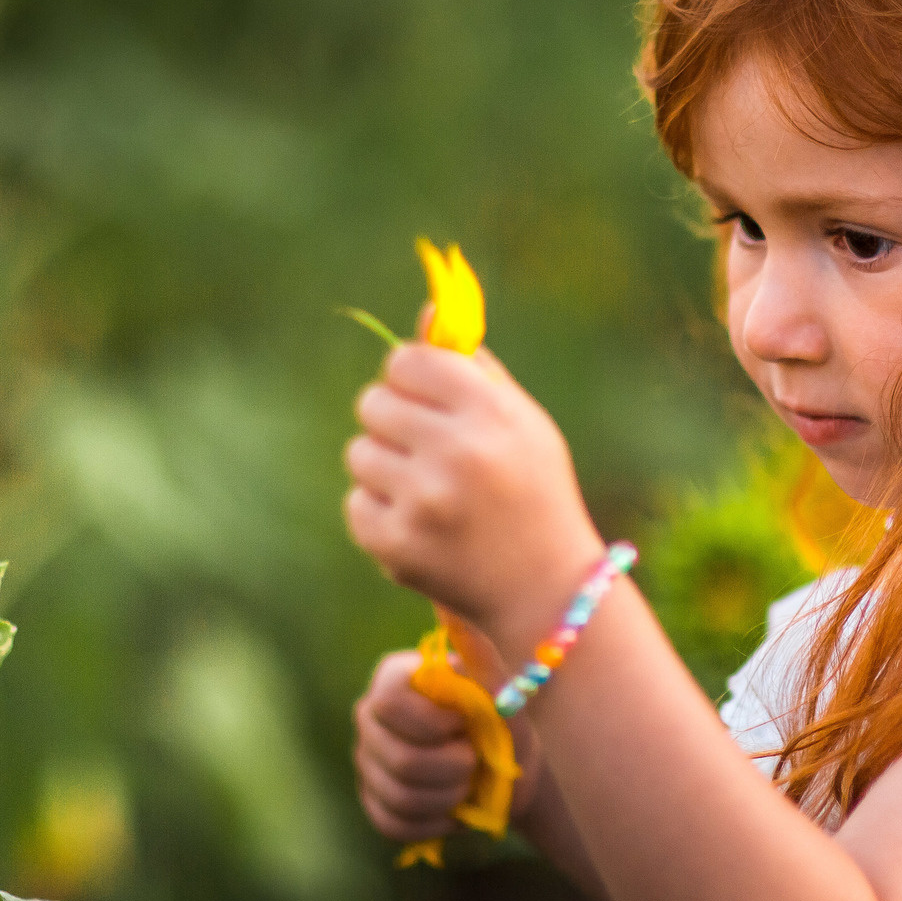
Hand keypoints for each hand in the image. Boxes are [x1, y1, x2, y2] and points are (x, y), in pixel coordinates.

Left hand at [343, 344, 604, 660]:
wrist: (545, 588)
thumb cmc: (534, 490)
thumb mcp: (522, 422)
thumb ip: (474, 367)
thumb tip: (426, 312)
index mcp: (489, 413)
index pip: (406, 361)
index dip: (410, 377)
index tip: (423, 395)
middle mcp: (456, 454)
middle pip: (373, 403)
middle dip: (393, 420)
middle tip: (425, 446)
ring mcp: (423, 503)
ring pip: (358, 453)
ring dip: (384, 467)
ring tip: (427, 489)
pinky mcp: (397, 545)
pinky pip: (356, 502)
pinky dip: (380, 511)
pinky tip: (420, 523)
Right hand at [351, 648, 542, 841]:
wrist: (512, 764)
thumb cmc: (506, 713)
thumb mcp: (501, 682)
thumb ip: (475, 650)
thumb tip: (447, 606)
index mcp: (393, 678)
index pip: (389, 702)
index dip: (431, 723)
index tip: (465, 724)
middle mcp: (369, 717)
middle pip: (398, 759)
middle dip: (452, 769)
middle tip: (477, 761)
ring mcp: (367, 761)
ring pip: (398, 796)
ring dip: (448, 798)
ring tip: (470, 784)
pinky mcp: (374, 800)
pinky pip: (392, 824)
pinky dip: (433, 824)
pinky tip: (454, 809)